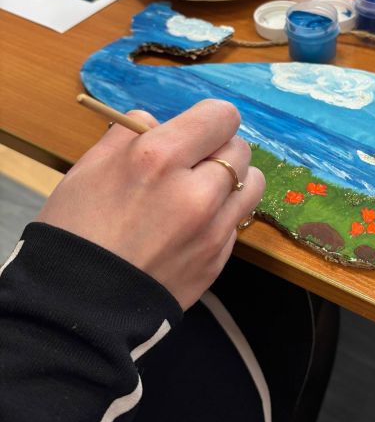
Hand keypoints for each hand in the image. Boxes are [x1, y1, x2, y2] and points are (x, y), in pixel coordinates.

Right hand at [37, 100, 265, 309]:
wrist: (76, 305)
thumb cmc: (75, 230)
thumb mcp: (90, 166)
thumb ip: (130, 134)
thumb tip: (156, 122)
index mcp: (159, 157)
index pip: (221, 116)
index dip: (209, 119)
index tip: (197, 129)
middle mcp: (195, 191)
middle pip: (239, 149)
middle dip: (218, 150)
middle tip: (191, 164)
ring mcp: (212, 229)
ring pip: (252, 183)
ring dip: (232, 181)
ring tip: (203, 191)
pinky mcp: (218, 259)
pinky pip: (236, 222)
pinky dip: (222, 217)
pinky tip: (191, 226)